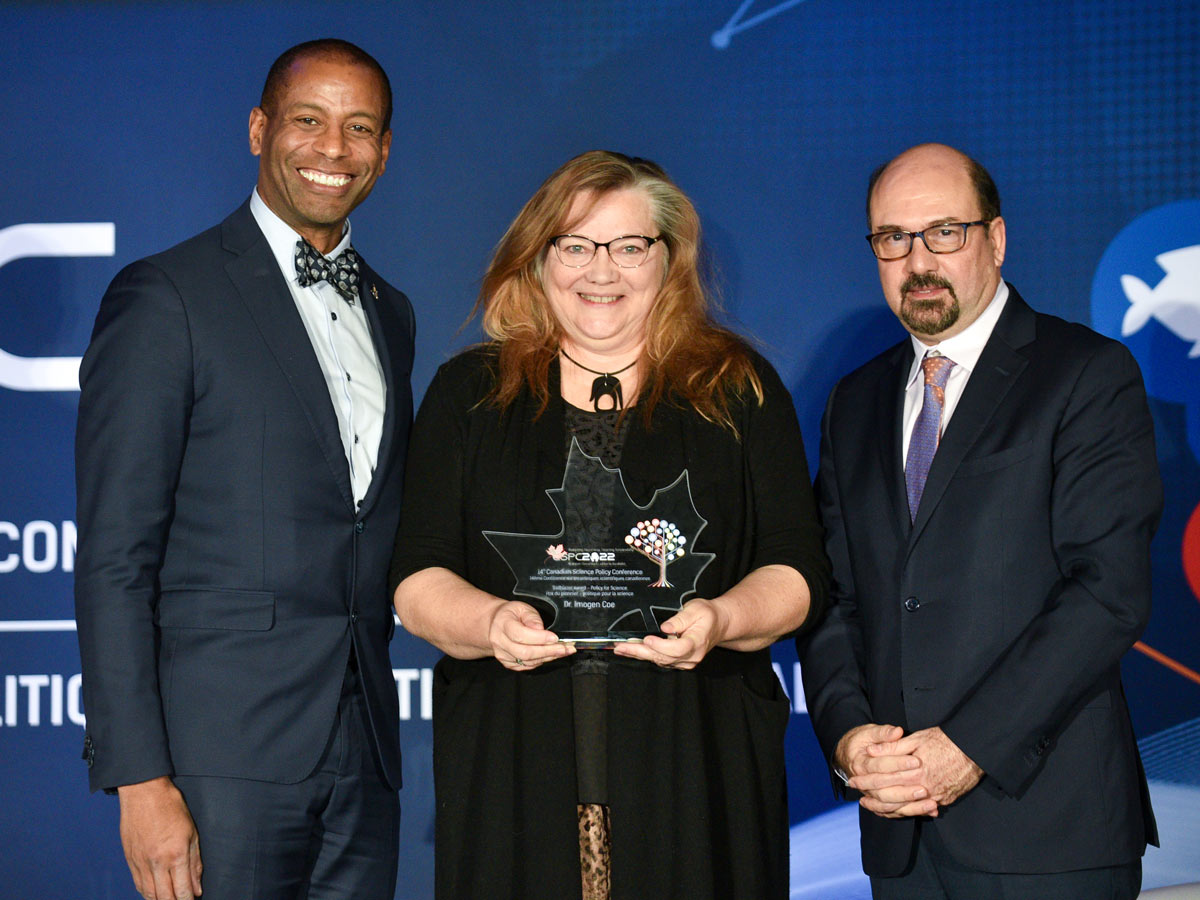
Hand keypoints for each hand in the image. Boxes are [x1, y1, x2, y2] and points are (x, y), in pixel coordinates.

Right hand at [117, 776, 201, 898]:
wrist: (144, 793)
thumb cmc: (171, 808)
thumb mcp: (192, 833)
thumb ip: (195, 863)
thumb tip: (196, 888)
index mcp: (176, 854)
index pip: (182, 891)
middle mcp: (157, 862)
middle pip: (164, 898)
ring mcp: (140, 862)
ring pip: (148, 894)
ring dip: (160, 899)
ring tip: (170, 897)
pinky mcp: (129, 860)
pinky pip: (138, 884)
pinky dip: (147, 892)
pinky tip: (155, 892)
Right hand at [488, 601, 573, 670]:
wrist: (495, 624)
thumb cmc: (510, 615)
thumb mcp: (521, 608)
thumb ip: (531, 617)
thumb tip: (540, 629)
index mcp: (503, 625)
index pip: (521, 635)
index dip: (539, 638)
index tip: (554, 637)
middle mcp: (500, 642)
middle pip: (525, 652)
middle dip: (548, 651)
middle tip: (565, 648)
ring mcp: (503, 655)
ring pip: (527, 661)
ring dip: (548, 657)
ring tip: (563, 651)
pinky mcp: (508, 663)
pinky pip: (526, 666)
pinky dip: (541, 661)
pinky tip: (551, 655)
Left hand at [613, 598, 722, 668]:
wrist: (718, 624)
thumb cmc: (707, 615)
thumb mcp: (697, 609)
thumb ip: (681, 619)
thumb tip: (665, 627)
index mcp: (697, 642)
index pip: (677, 649)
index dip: (660, 646)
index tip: (647, 638)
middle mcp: (691, 656)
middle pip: (663, 657)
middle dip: (639, 652)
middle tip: (621, 647)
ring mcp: (685, 661)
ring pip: (659, 660)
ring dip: (639, 654)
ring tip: (621, 648)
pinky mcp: (679, 661)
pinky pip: (660, 660)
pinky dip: (645, 655)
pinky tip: (632, 650)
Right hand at [837, 723, 936, 818]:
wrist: (848, 754)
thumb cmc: (862, 741)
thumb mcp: (869, 732)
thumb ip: (884, 733)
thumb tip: (897, 731)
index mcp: (860, 764)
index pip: (880, 766)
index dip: (898, 764)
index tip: (917, 761)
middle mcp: (863, 783)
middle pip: (883, 791)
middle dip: (905, 791)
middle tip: (924, 788)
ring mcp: (869, 794)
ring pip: (888, 806)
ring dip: (911, 806)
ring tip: (931, 803)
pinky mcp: (877, 802)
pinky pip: (893, 812)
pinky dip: (910, 813)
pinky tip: (927, 812)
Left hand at [868, 726, 982, 808]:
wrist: (976, 749)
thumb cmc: (945, 740)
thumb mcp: (917, 738)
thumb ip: (892, 747)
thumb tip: (870, 751)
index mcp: (914, 772)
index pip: (883, 779)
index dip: (866, 781)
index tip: (853, 781)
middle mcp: (925, 788)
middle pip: (893, 798)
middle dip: (874, 799)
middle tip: (861, 800)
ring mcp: (937, 797)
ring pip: (908, 809)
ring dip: (890, 809)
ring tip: (876, 808)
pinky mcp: (946, 800)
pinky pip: (924, 810)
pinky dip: (910, 811)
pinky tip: (900, 810)